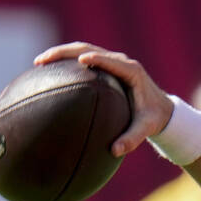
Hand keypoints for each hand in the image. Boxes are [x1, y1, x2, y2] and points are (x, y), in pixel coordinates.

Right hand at [33, 43, 174, 157]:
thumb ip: (133, 139)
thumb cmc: (153, 119)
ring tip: (38, 62)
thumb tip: (115, 151)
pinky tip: (48, 70)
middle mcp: (121, 62)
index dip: (96, 59)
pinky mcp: (106, 65)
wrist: (162, 110)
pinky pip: (83, 58)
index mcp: (132, 72)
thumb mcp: (146, 129)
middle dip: (65, 52)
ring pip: (83, 49)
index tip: (79, 62)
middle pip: (89, 49)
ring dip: (61, 53)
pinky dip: (66, 61)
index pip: (111, 61)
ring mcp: (113, 61)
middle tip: (42, 60)